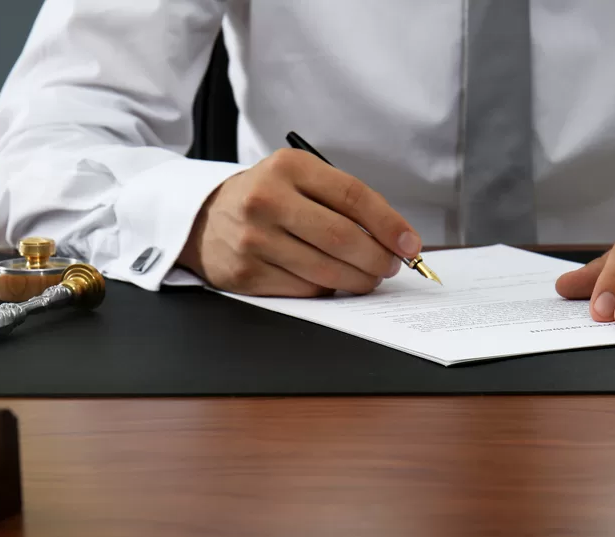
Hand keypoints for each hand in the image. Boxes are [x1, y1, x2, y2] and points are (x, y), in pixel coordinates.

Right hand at [178, 148, 420, 295]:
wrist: (205, 218)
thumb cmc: (267, 199)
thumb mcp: (298, 180)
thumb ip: (342, 201)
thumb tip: (394, 239)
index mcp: (288, 167)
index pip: (353, 196)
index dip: (389, 224)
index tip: (410, 244)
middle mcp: (267, 200)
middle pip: (342, 237)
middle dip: (377, 258)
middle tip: (390, 266)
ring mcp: (253, 240)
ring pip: (326, 271)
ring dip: (358, 280)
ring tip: (368, 277)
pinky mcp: (246, 274)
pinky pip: (304, 290)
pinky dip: (327, 291)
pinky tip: (333, 283)